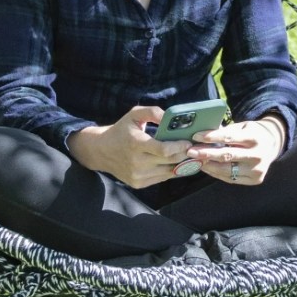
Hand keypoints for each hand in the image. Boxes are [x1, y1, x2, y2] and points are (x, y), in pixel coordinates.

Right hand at [68, 105, 191, 189]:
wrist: (101, 151)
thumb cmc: (121, 130)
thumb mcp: (134, 114)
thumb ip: (153, 112)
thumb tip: (171, 117)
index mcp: (136, 144)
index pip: (164, 150)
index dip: (180, 147)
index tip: (188, 142)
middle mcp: (137, 162)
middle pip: (170, 161)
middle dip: (185, 155)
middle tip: (195, 148)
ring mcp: (137, 176)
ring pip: (168, 172)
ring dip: (181, 164)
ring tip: (189, 155)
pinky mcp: (138, 184)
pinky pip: (162, 178)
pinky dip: (171, 171)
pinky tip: (176, 163)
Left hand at [185, 115, 285, 185]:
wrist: (273, 144)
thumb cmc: (253, 133)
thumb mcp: (243, 126)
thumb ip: (227, 131)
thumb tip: (203, 135)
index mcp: (254, 137)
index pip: (229, 137)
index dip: (211, 137)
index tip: (196, 136)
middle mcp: (257, 155)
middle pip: (226, 156)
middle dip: (205, 154)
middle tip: (190, 152)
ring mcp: (257, 170)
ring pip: (227, 170)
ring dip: (208, 165)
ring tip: (195, 161)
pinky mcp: (255, 180)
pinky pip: (230, 178)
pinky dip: (216, 173)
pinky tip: (206, 167)